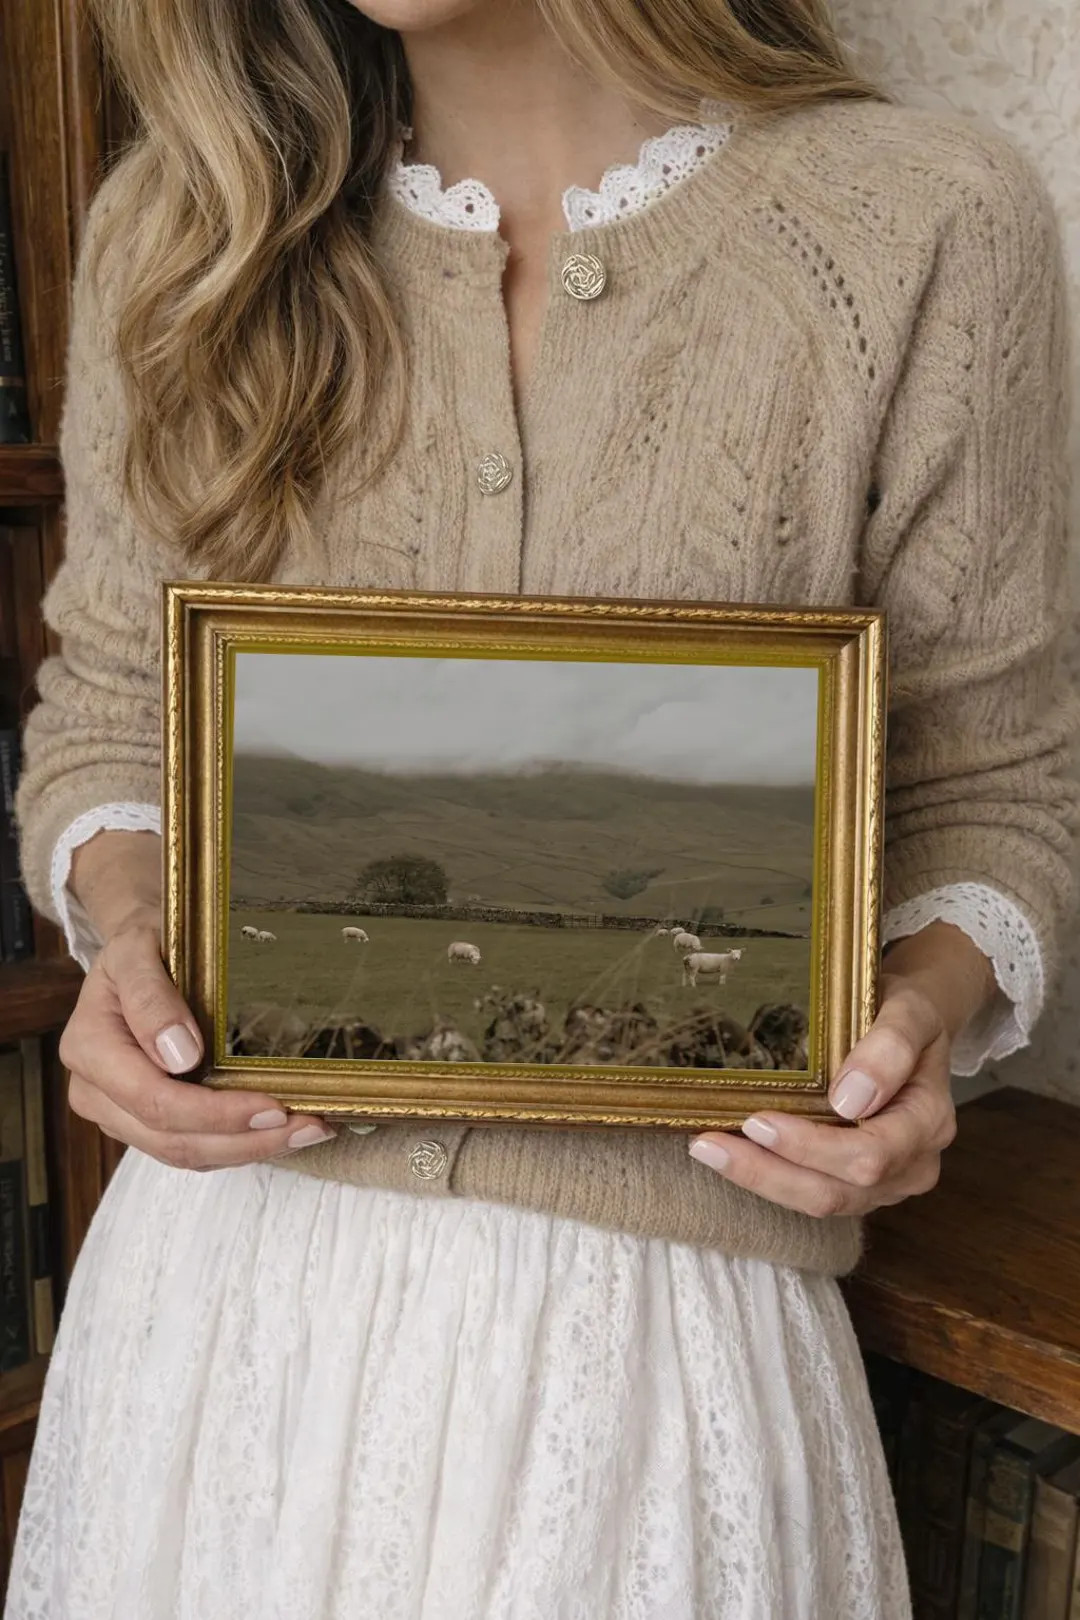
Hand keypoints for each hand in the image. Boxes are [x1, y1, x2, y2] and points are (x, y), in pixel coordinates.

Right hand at [59, 918, 336, 1169]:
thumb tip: (179, 1056)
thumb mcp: (139, 948)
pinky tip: (282, 1130)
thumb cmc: (143, 943)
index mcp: (89, 1048)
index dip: (214, 1113)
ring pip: (185, 1154)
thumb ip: (150, 997)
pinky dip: (239, 1145)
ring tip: (308, 1131)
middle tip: (309, 1126)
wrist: (137, 952)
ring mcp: (119, 1113)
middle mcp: (96, 1092)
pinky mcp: (145, 1122)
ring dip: (249, 1149)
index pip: (153, 1099)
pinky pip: (192, 1149)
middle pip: (172, 1139)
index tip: (272, 1106)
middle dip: (244, 1140)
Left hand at [688, 964, 962, 1219]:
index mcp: (928, 1123)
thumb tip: (850, 1098)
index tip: (758, 1121)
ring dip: (760, 1179)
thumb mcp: (909, 1012)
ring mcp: (887, 1182)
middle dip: (769, 1171)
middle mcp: (912, 1165)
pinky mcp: (858, 1184)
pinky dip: (769, 1177)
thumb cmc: (908, 1015)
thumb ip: (890, 1048)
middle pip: (837, 1191)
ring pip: (819, 1202)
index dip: (812, 1147)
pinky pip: (811, 1193)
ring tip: (707, 1149)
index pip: (871, 1154)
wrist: (913, 1025)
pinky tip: (729, 1153)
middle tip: (709, 1143)